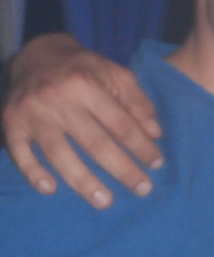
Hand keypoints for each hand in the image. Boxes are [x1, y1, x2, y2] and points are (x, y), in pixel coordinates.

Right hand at [1, 33, 162, 207]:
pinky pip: (21, 153)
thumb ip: (137, 101)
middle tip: (142, 189)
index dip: (140, 144)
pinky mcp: (11, 123)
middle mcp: (58, 99)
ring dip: (82, 181)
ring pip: (59, 153)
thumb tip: (155, 134)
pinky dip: (33, 173)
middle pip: (94, 142)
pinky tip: (51, 189)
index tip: (157, 163)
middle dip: (121, 168)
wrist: (37, 54)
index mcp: (86, 83)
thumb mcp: (115, 73)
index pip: (119, 122)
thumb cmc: (83, 68)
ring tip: (104, 201)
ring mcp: (32, 113)